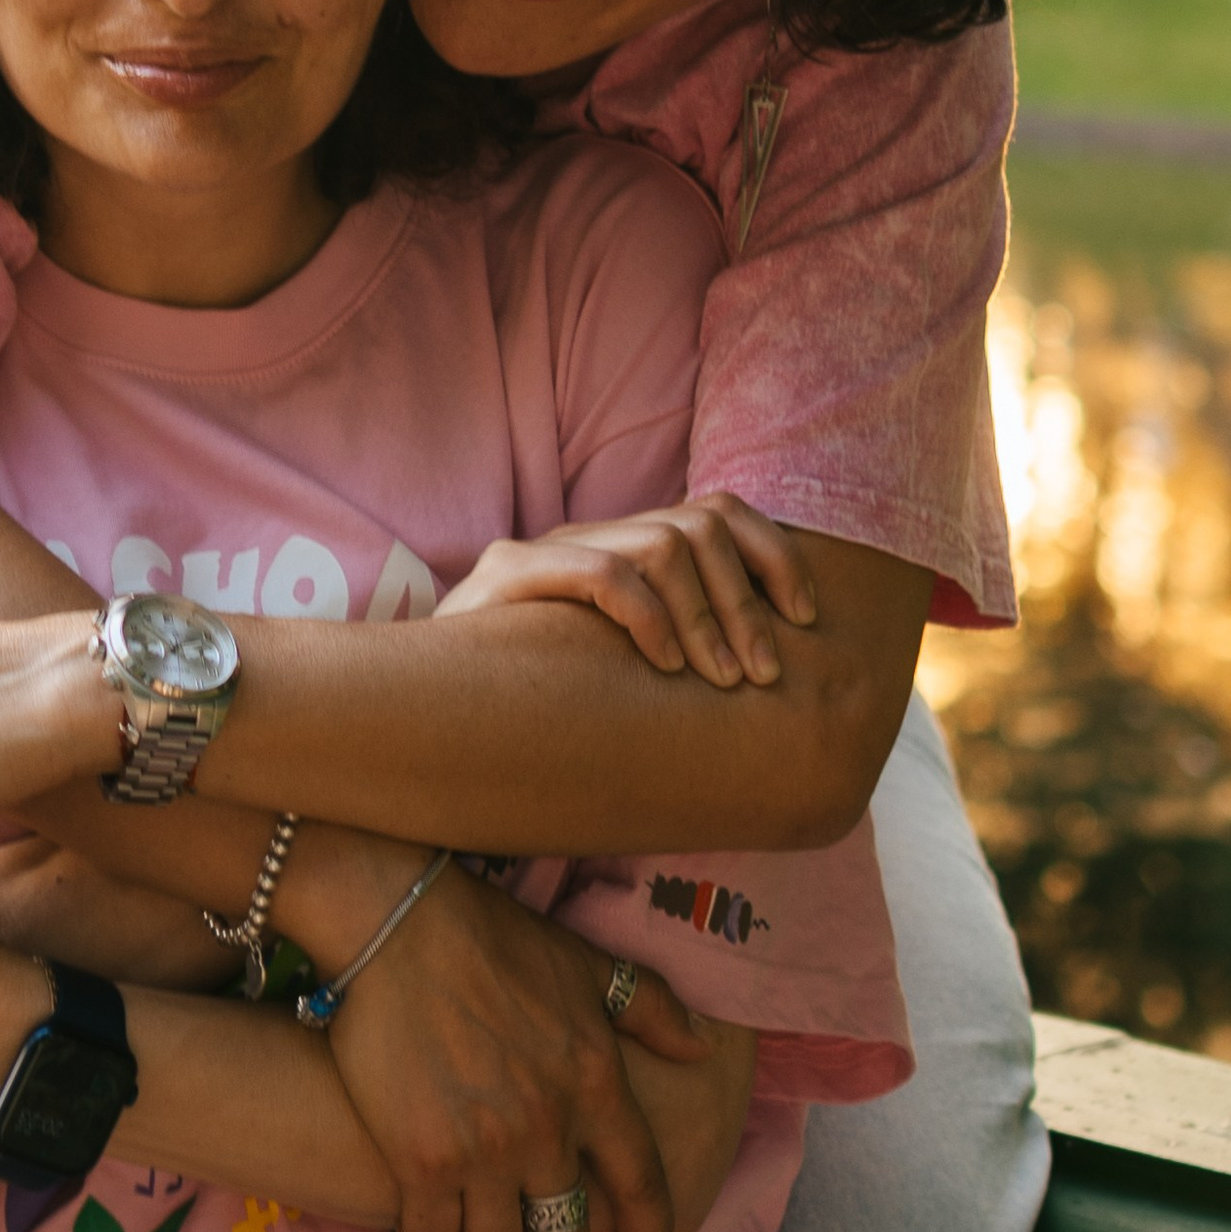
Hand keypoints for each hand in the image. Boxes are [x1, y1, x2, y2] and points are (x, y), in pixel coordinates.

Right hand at [326, 862, 708, 1231]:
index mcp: (596, 1086)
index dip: (647, 1229)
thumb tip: (702, 1045)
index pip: (640, 1184)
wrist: (401, 927)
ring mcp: (483, 1152)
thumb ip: (651, 1009)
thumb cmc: (496, 941)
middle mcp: (547, 1130)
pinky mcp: (421, 1161)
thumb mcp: (588, 965)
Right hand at [437, 495, 818, 690]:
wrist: (424, 720)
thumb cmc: (536, 711)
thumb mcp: (623, 676)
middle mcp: (588, 535)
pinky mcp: (508, 578)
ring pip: (663, 546)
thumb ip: (679, 654)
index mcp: (622, 549)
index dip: (774, 555)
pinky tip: (665, 669)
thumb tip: (771, 673)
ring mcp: (546, 552)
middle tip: (765, 675)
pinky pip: (603, 574)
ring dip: (708, 618)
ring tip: (724, 681)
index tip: (805, 620)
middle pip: (701, 528)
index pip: (719, 511)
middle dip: (747, 603)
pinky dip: (648, 618)